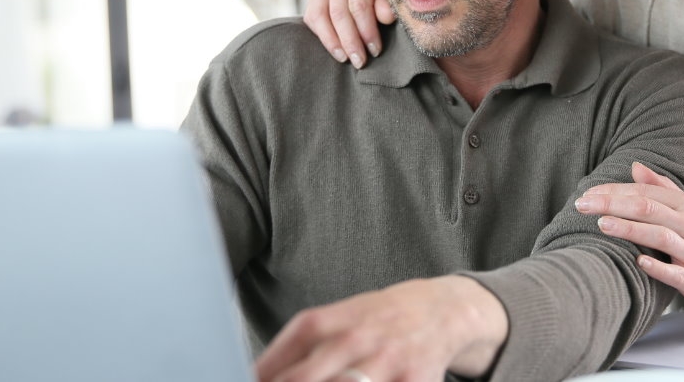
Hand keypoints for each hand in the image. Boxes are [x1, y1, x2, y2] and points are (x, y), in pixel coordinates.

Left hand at [255, 276, 507, 381]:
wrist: (444, 310)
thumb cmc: (381, 318)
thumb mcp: (339, 318)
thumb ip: (299, 346)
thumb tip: (257, 375)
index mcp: (334, 320)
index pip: (289, 350)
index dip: (265, 371)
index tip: (239, 379)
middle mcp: (358, 339)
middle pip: (309, 377)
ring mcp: (386, 363)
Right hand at [303, 0, 395, 68]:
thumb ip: (387, 4)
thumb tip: (386, 17)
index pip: (359, 4)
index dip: (367, 30)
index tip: (375, 51)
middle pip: (339, 12)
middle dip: (350, 40)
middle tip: (360, 61)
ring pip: (322, 17)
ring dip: (334, 42)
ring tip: (346, 59)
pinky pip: (312, 19)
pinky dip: (324, 38)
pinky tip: (337, 51)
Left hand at [576, 162, 683, 311]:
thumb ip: (662, 188)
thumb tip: (635, 166)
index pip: (645, 192)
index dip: (614, 191)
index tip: (587, 193)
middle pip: (649, 209)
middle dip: (613, 204)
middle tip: (583, 205)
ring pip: (660, 237)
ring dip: (630, 229)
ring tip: (602, 224)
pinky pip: (677, 274)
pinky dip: (658, 267)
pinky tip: (638, 261)